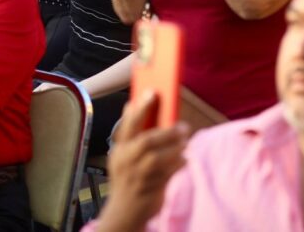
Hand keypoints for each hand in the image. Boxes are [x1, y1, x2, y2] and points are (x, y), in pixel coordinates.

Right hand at [100, 93, 188, 229]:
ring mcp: (138, 175)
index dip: (140, 107)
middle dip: (167, 132)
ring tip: (185, 142)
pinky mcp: (152, 188)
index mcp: (119, 149)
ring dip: (175, 148)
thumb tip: (130, 104)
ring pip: (159, 158)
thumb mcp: (121, 153)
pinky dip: (179, 164)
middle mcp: (126, 161)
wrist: (125, 210)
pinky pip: (169, 173)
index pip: (129, 124)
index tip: (152, 92)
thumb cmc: (126, 176)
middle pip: (147, 141)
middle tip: (182, 126)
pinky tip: (184, 159)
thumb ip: (129, 131)